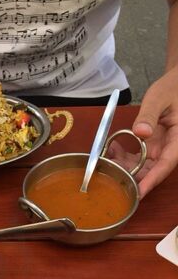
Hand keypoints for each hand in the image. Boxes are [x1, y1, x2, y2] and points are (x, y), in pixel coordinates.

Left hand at [107, 67, 177, 197]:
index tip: (139, 193)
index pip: (166, 165)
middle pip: (153, 170)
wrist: (176, 85)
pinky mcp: (153, 148)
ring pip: (144, 167)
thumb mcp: (159, 97)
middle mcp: (171, 148)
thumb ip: (149, 114)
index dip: (151, 180)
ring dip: (125, 167)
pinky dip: (125, 157)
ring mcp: (161, 149)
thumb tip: (140, 132)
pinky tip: (112, 149)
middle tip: (111, 177)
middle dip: (132, 177)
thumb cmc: (172, 88)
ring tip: (107, 161)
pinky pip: (139, 158)